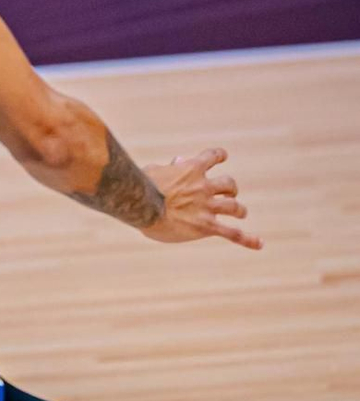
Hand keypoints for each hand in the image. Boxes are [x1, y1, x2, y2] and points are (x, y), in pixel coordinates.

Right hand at [142, 148, 261, 250]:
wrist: (142, 205)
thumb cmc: (142, 187)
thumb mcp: (154, 170)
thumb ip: (169, 167)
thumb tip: (178, 161)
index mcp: (192, 169)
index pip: (212, 156)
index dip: (219, 156)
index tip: (222, 156)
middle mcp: (204, 186)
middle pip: (229, 185)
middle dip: (230, 190)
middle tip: (228, 195)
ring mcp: (208, 206)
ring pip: (234, 207)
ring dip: (239, 210)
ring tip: (240, 213)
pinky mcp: (207, 226)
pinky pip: (233, 234)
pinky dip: (248, 239)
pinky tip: (259, 244)